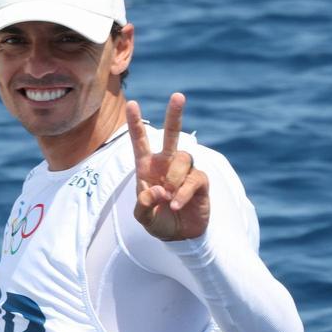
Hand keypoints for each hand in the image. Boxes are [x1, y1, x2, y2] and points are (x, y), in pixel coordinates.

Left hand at [125, 92, 209, 240]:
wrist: (179, 236)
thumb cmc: (158, 221)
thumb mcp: (142, 217)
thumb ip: (143, 204)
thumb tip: (158, 189)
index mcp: (147, 167)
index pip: (140, 142)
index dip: (136, 123)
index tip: (131, 103)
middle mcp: (167, 164)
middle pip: (172, 134)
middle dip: (174, 114)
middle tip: (178, 95)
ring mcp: (185, 171)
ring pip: (183, 158)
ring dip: (174, 178)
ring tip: (169, 197)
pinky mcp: (200, 181)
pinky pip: (193, 179)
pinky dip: (182, 194)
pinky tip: (176, 204)